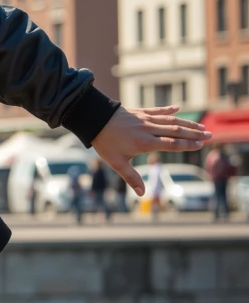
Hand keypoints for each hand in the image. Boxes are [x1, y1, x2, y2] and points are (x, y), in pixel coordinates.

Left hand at [92, 105, 210, 195]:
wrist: (94, 119)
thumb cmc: (105, 143)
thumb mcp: (117, 163)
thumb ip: (131, 177)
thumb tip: (142, 194)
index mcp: (145, 143)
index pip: (172, 144)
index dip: (187, 145)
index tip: (200, 145)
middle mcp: (149, 129)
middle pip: (176, 131)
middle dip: (194, 134)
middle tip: (209, 135)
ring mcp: (145, 119)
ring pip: (170, 120)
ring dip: (187, 123)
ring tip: (200, 126)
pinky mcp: (140, 112)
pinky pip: (158, 110)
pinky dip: (169, 110)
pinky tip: (178, 108)